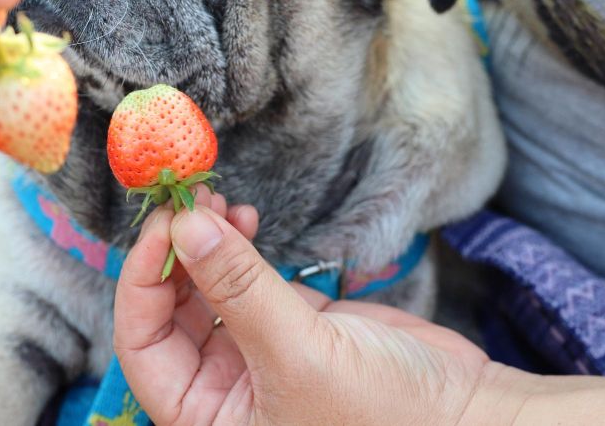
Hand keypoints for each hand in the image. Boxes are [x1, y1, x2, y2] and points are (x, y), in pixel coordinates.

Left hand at [115, 194, 511, 424]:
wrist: (461, 413)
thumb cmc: (385, 415)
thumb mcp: (300, 352)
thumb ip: (239, 287)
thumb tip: (186, 225)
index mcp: (205, 418)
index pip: (143, 344)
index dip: (143, 280)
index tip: (165, 224)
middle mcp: (222, 390)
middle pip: (169, 310)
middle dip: (175, 251)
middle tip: (192, 201)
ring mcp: (255, 353)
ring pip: (205, 289)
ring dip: (205, 242)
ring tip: (220, 202)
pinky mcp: (289, 324)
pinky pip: (245, 279)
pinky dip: (238, 246)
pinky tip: (244, 219)